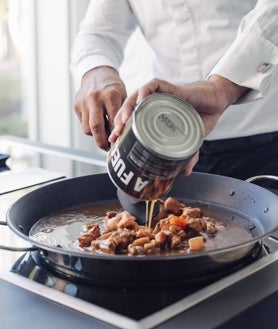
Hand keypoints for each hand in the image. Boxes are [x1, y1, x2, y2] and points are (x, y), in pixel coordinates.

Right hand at [74, 66, 126, 149]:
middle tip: (108, 148)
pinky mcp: (76, 105)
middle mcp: (95, 98)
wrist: (96, 73)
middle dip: (102, 142)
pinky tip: (97, 125)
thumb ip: (123, 115)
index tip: (119, 144)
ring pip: (87, 128)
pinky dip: (90, 128)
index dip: (116, 135)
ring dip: (95, 135)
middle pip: (96, 127)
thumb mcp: (123, 97)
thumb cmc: (113, 88)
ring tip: (103, 136)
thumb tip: (123, 136)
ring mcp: (83, 102)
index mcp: (110, 95)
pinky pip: (83, 123)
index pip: (113, 122)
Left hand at [109, 75, 248, 173]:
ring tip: (123, 122)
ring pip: (136, 97)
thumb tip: (185, 172)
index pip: (131, 121)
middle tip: (115, 136)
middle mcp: (154, 105)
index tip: (114, 143)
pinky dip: (144, 92)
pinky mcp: (169, 86)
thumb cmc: (200, 117)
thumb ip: (187, 155)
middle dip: (119, 122)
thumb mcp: (191, 139)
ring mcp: (160, 95)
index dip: (121, 131)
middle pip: (129, 110)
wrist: (217, 102)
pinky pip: (152, 85)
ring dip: (127, 108)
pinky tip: (139, 101)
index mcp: (154, 116)